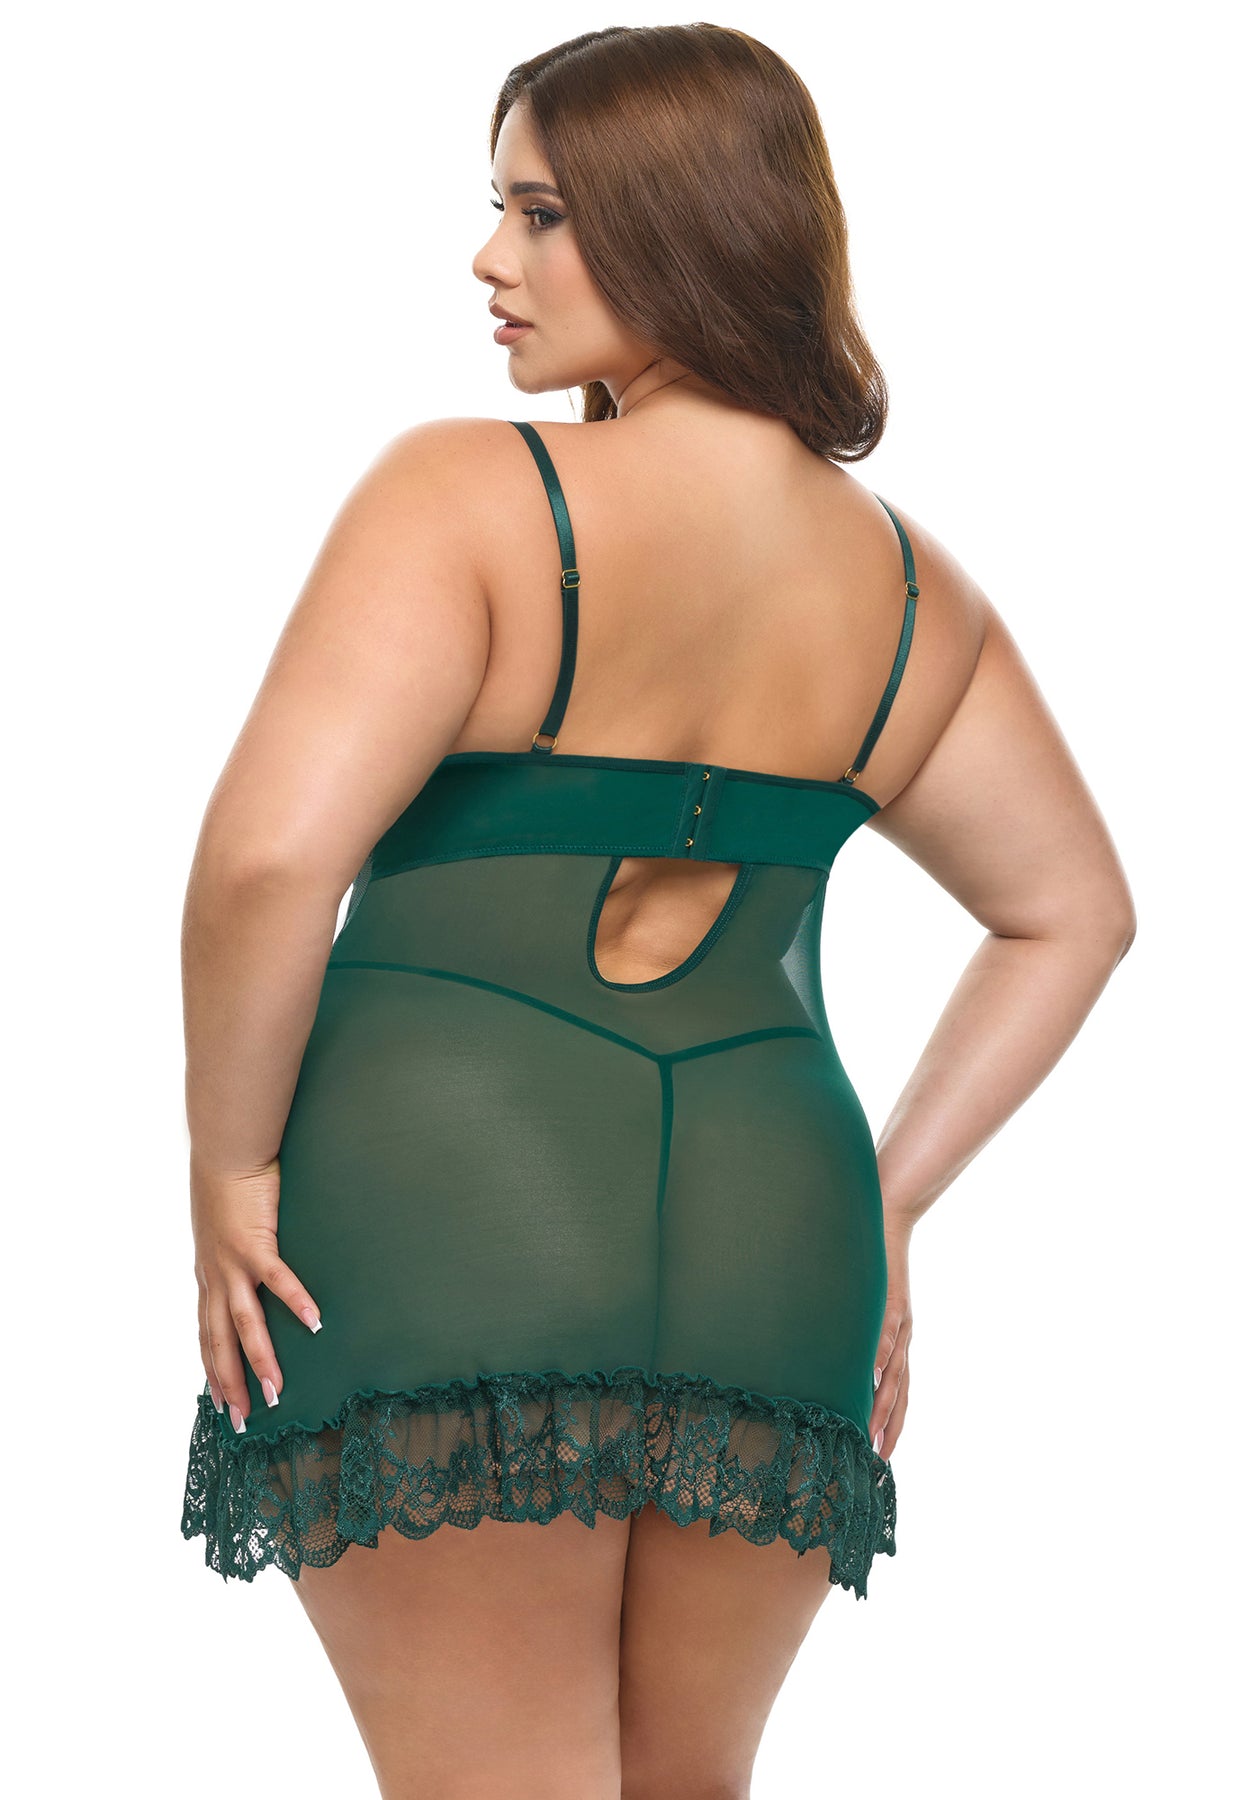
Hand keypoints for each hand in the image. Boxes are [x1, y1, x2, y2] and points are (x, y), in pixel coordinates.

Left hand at [190, 1153, 321, 1431]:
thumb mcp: (224, 1231)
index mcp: (209, 1277)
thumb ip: (236, 1255)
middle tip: (244, 1422)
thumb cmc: (229, 1186)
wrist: (224, 1153)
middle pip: (220, 1342)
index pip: (207, 1334)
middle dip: (231, 1384)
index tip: (220, 1404)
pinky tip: (314, 1321)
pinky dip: (295, 1301)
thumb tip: (253, 1271)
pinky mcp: (256, 1242)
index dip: (212, 1370)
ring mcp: (233, 1262)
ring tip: (275, 1392)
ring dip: (260, 1360)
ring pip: (245, 1323)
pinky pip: (278, 1279)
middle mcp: (216, 1277)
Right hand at [869, 1220, 911, 1458]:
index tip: (881, 1452)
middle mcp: (901, 1334)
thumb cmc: (867, 1259)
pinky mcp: (887, 1298)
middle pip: (900, 1389)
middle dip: (890, 1424)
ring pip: (893, 1370)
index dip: (892, 1419)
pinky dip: (878, 1356)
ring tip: (871, 1432)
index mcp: (896, 1338)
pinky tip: (870, 1378)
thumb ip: (859, 1328)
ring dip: (883, 1403)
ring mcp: (895, 1317)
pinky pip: (883, 1331)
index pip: (896, 1388)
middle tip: (880, 1459)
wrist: (884, 1214)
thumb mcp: (864, 1301)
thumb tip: (842, 1354)